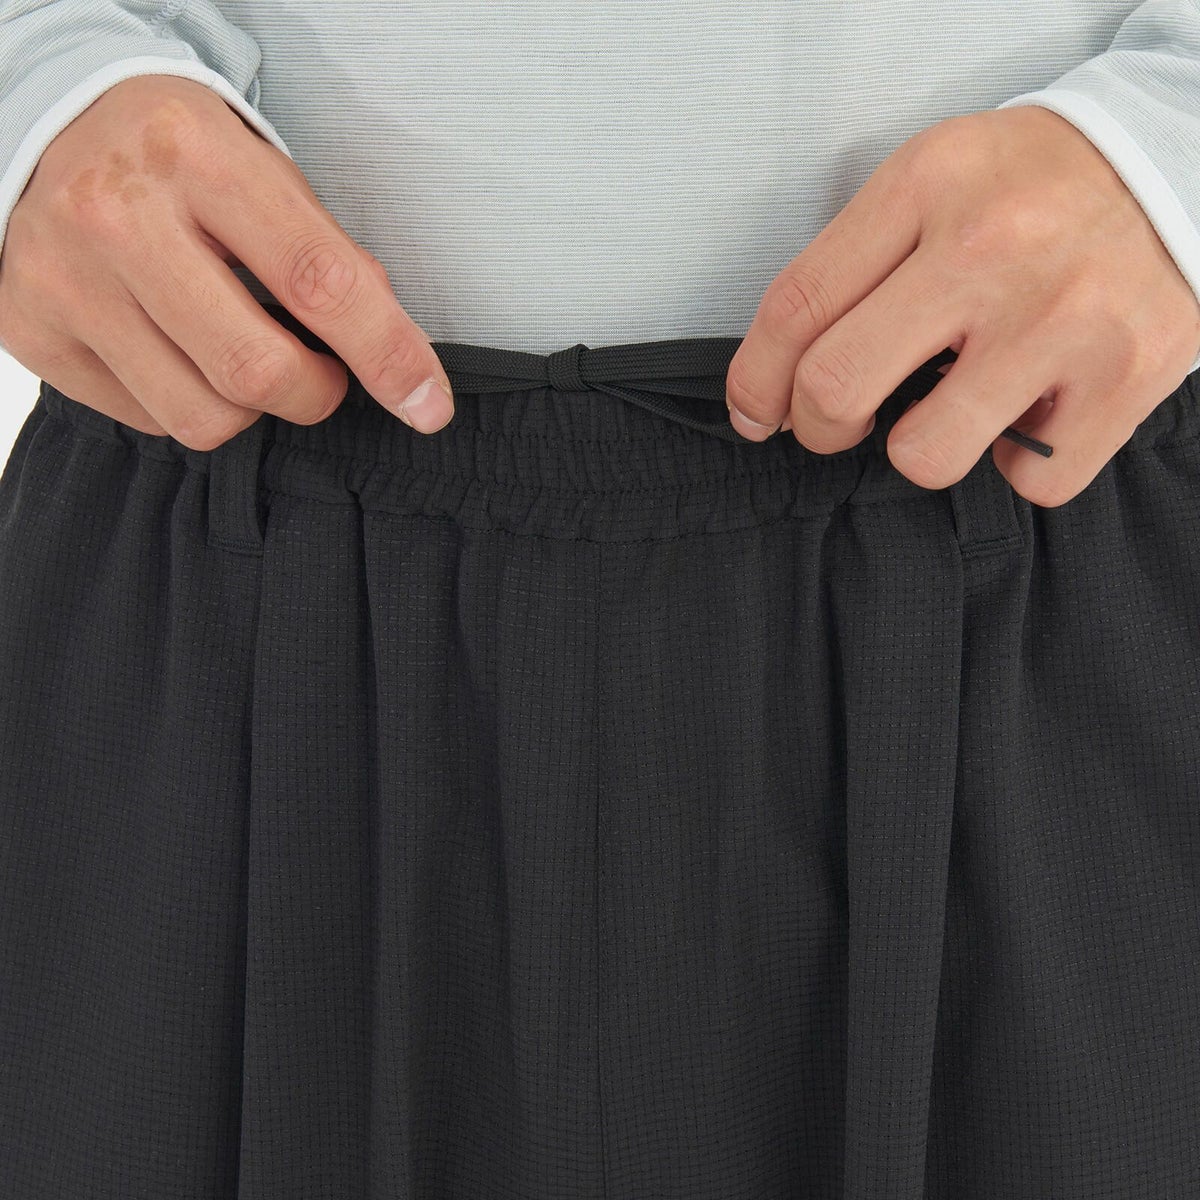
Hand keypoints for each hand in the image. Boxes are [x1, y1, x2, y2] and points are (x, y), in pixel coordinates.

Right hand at [0, 74, 455, 446]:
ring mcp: (66, 280)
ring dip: (250, 408)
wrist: (47, 127)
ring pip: (203, 417)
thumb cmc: (181, 160)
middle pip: (256, 371)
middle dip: (317, 394)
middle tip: (321, 374)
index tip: (428, 403)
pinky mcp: (33, 334)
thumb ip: (329, 258)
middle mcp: (119, 216)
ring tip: (241, 355)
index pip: (318, 280)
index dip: (387, 353)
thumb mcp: (263, 174)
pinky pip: (150, 420)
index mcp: (198, 157)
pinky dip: (187, 403)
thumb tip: (393, 355)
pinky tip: (177, 350)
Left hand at [724, 105, 1199, 507]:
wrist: (1179, 164)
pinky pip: (1030, 481)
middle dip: (819, 427)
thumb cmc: (1038, 186)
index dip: (755, 381)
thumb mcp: (936, 181)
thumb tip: (786, 377)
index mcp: (928, 186)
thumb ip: (858, 263)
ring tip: (951, 407)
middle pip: (837, 385)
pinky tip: (1032, 410)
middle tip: (837, 423)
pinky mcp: (1126, 376)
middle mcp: (991, 250)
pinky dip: (1021, 463)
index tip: (755, 413)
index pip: (796, 306)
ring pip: (923, 454)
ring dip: (919, 448)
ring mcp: (1061, 317)